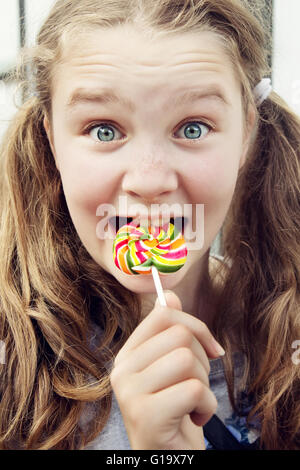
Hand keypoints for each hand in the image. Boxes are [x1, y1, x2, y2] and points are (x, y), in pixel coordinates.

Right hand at [110, 291, 222, 449]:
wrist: (168, 459)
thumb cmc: (176, 413)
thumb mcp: (172, 369)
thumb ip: (169, 333)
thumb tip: (170, 294)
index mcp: (127, 354)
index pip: (164, 313)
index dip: (196, 325)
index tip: (212, 348)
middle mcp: (121, 369)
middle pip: (180, 335)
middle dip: (203, 361)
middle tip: (195, 386)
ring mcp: (129, 391)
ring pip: (188, 359)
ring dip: (205, 385)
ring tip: (192, 403)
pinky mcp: (145, 414)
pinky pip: (193, 389)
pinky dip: (206, 406)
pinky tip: (193, 418)